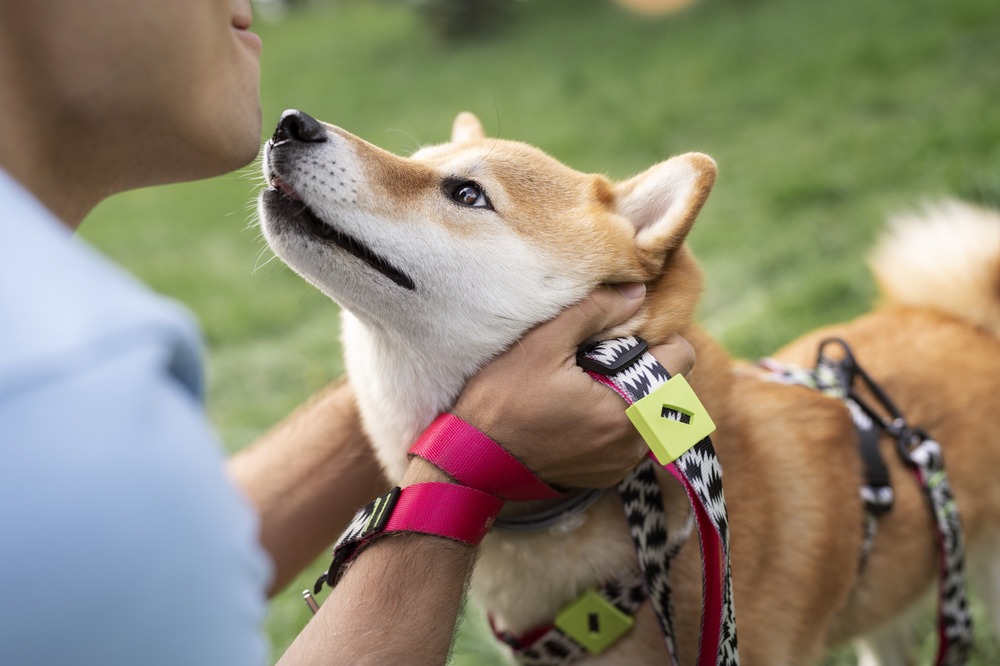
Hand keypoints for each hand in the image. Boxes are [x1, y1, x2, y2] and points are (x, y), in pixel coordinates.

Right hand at [453, 283, 694, 488]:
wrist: (472, 458)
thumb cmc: (503, 399)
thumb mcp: (543, 343)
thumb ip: (594, 311)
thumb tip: (636, 291)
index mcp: (630, 408)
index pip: (682, 358)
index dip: (658, 336)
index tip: (625, 332)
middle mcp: (635, 442)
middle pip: (670, 386)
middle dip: (646, 366)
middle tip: (603, 356)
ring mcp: (621, 462)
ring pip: (653, 415)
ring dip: (634, 395)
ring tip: (589, 382)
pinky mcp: (606, 475)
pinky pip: (630, 439)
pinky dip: (617, 421)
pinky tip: (580, 410)